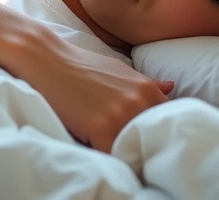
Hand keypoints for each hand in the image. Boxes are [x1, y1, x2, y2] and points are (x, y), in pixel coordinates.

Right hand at [13, 35, 172, 152]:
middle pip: (154, 139)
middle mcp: (140, 102)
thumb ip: (145, 84)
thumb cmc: (80, 65)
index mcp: (147, 90)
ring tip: (119, 156)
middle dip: (146, 147)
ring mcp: (122, 116)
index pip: (167, 122)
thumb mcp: (118, 70)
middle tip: (134, 153)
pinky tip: (101, 155)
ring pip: (136, 150)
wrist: (47, 60)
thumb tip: (171, 88)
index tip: (150, 142)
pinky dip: (110, 159)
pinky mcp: (103, 129)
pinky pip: (114, 156)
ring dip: (129, 155)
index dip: (157, 134)